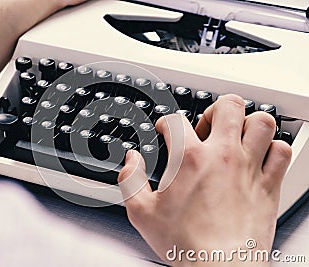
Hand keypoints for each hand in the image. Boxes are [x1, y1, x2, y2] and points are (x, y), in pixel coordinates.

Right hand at [118, 94, 291, 265]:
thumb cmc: (186, 243)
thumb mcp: (141, 212)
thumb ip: (130, 179)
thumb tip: (131, 160)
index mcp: (189, 158)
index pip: (177, 121)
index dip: (167, 122)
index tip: (167, 130)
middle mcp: (222, 156)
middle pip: (228, 105)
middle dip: (214, 109)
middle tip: (206, 126)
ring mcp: (249, 167)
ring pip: (261, 121)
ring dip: (248, 123)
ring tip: (235, 134)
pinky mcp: (269, 184)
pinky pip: (282, 151)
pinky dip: (273, 147)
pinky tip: (259, 156)